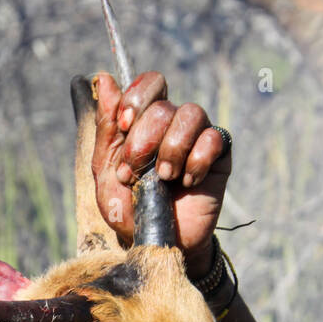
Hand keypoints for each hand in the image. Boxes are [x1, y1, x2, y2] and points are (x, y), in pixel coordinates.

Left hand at [90, 72, 230, 275]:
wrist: (157, 243)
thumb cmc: (129, 209)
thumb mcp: (106, 172)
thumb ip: (106, 129)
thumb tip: (103, 78)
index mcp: (144, 121)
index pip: (149, 83)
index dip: (136, 99)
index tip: (123, 126)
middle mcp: (172, 123)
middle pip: (164, 103)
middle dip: (144, 138)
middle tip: (136, 171)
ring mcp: (196, 137)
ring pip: (191, 113)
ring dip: (171, 148)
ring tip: (164, 178)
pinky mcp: (219, 155)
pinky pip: (214, 137)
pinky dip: (196, 161)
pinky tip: (188, 183)